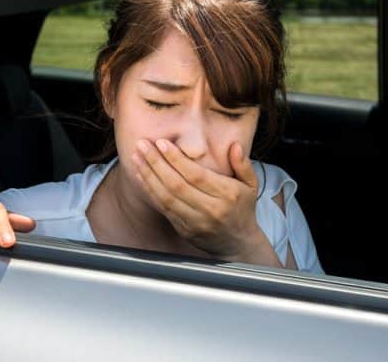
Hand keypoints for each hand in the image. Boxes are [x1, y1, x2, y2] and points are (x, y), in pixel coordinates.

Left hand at [132, 139, 280, 266]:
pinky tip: (141, 176)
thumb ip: (243, 164)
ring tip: (136, 157)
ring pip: (166, 197)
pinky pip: (163, 208)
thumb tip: (235, 145)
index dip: (177, 159)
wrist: (237, 243)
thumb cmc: (243, 208)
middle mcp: (210, 209)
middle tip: (142, 145)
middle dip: (156, 163)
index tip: (162, 143)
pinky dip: (150, 191)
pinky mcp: (184, 229)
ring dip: (148, 176)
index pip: (196, 175)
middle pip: (177, 185)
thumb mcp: (250, 185)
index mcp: (227, 195)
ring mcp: (195, 222)